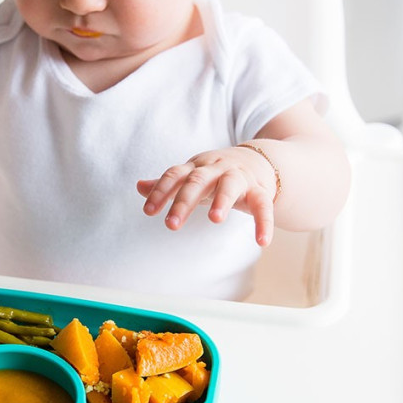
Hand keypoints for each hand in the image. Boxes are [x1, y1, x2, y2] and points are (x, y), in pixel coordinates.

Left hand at [136, 147, 277, 245]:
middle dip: (183, 201)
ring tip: (214, 219)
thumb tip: (138, 186)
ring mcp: (239, 178)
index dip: (161, 191)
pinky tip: (262, 242)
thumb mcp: (192, 176)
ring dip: (222, 200)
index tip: (148, 211)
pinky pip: (262, 205)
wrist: (258, 160)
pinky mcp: (260, 190)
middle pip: (197, 181)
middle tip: (170, 225)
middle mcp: (216, 169)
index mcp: (196, 168)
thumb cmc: (216, 174)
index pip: (174, 175)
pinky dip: (263, 223)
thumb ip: (168, 183)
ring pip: (230, 185)